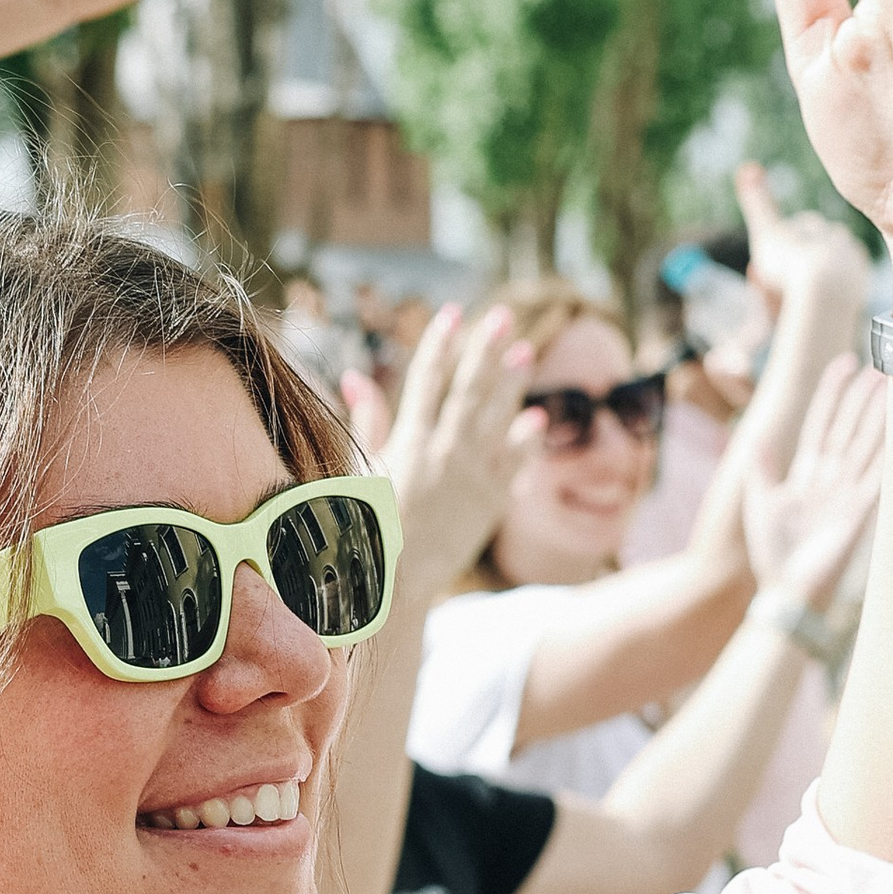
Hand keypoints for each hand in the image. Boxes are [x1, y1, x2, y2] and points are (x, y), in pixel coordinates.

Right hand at [376, 305, 537, 597]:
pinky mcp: (490, 502)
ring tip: (526, 353)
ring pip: (496, 419)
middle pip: (469, 388)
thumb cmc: (366, 523)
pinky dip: (526, 440)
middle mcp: (443, 452)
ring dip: (512, 384)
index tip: (453, 312)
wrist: (394, 581)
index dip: (441, 342)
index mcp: (408, 440)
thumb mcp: (362, 467)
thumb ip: (367, 419)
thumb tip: (355, 374)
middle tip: (504, 315)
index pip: (426, 377)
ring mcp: (471, 476)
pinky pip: (514, 464)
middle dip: (486, 349)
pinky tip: (537, 418)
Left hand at [743, 355, 886, 611]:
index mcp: (808, 474)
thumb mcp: (761, 502)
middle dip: (863, 399)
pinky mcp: (860, 514)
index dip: (832, 394)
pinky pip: (878, 477)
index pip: (823, 423)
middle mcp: (832, 479)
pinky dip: (890, 455)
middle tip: (880, 369)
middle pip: (850, 429)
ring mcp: (848, 494)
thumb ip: (762, 467)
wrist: (786, 592)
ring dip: (880, 417)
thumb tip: (756, 434)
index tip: (845, 364)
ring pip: (867, 446)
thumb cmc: (773, 553)